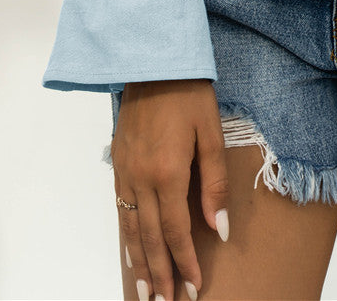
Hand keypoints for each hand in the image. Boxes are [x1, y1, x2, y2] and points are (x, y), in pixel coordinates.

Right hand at [111, 78, 230, 300]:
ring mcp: (125, 171)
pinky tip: (133, 253)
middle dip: (161, 274)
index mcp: (168, 172)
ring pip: (132, 229)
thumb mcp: (211, 133)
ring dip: (141, 263)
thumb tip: (218, 228)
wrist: (152, 59)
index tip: (194, 288)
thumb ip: (215, 183)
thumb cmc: (189, 92)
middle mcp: (141, 178)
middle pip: (151, 238)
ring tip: (147, 293)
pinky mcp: (117, 163)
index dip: (185, 263)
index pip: (177, 231)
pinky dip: (127, 237)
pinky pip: (120, 209)